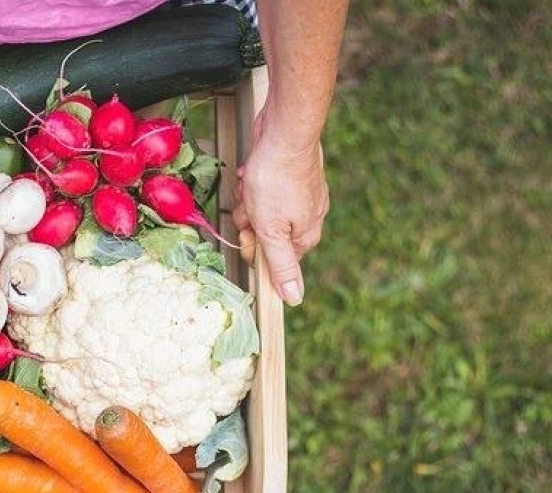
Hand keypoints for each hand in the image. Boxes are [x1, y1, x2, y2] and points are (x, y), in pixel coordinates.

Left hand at [232, 109, 329, 305]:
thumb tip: (294, 299)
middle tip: (254, 203)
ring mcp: (296, 196)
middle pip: (262, 233)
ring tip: (254, 183)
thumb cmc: (277, 181)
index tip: (252, 229)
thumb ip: (283, 266)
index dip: (254, 245)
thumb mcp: (274, 231)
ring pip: (257, 210)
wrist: (284, 133)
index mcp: (305, 236)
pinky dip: (251, 181)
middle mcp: (305, 218)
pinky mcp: (285, 177)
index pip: (271, 259)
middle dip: (249, 218)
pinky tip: (253, 172)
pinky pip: (259, 189)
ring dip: (247, 199)